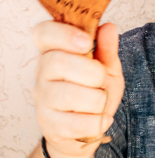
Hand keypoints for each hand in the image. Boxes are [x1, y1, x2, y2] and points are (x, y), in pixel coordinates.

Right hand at [32, 21, 123, 157]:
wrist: (88, 130)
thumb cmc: (95, 92)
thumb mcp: (107, 68)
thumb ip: (107, 49)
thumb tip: (109, 27)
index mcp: (54, 51)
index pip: (43, 33)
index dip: (63, 34)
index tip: (87, 42)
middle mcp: (42, 73)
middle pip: (57, 62)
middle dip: (92, 72)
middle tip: (102, 81)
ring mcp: (42, 99)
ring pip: (67, 95)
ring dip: (96, 100)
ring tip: (102, 102)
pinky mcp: (48, 125)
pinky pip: (74, 123)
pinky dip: (96, 122)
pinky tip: (101, 118)